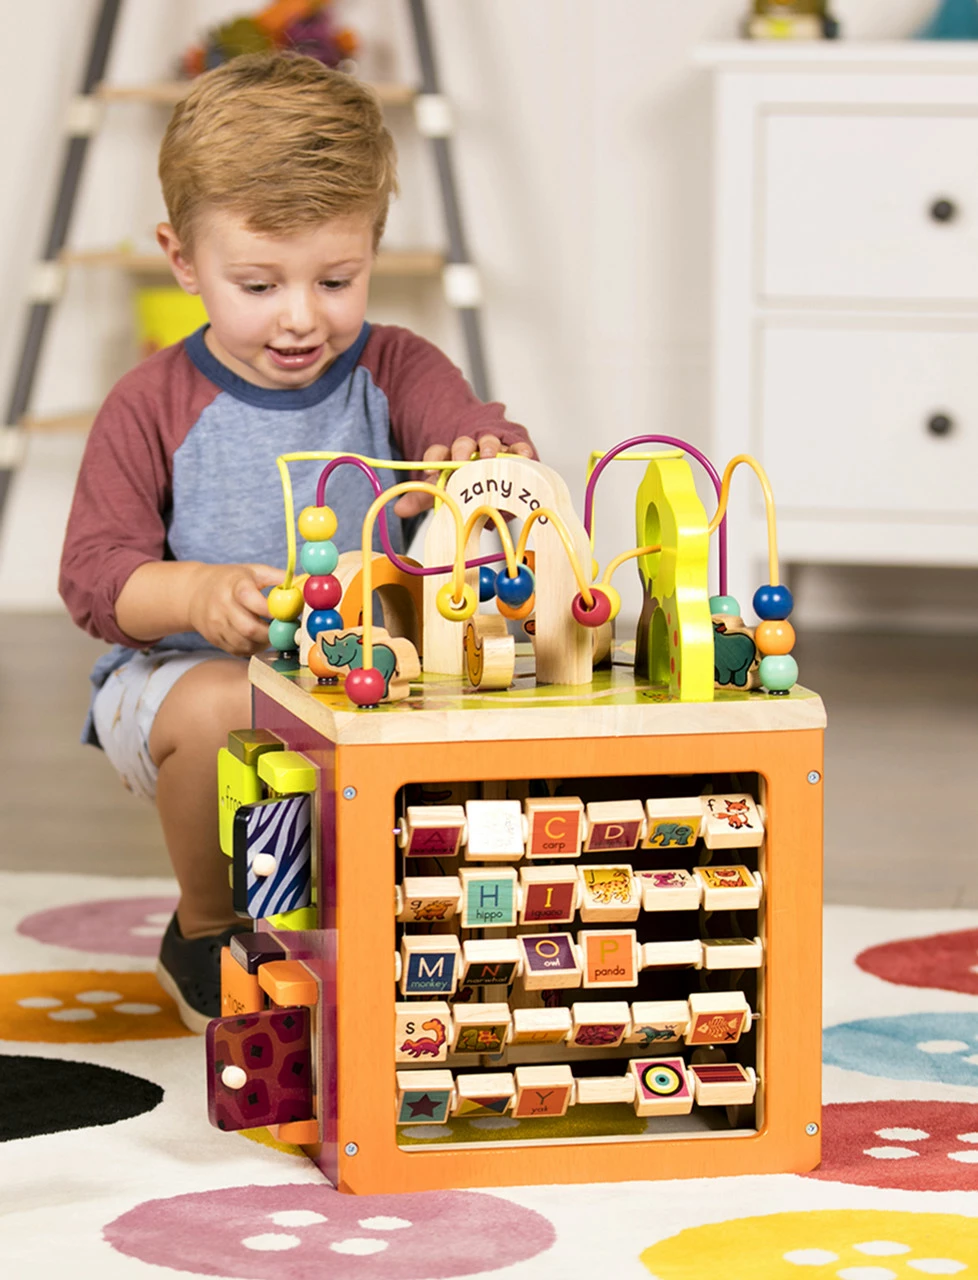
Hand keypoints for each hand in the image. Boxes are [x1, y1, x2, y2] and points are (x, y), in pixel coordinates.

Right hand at [186, 562, 284, 655]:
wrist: (194, 592)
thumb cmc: (231, 580)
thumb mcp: (253, 571)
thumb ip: (279, 578)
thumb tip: (306, 583)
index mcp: (234, 585)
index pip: (253, 600)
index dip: (274, 611)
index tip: (290, 614)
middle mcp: (222, 606)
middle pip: (249, 628)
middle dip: (272, 633)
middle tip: (286, 631)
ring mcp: (216, 625)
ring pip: (244, 643)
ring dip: (264, 643)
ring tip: (273, 634)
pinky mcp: (214, 639)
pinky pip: (238, 650)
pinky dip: (253, 648)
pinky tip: (259, 639)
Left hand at [393, 435, 535, 516]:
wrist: (491, 479)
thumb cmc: (465, 484)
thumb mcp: (442, 490)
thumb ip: (423, 497)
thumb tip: (398, 509)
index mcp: (448, 457)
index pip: (437, 453)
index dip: (433, 460)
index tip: (431, 472)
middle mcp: (471, 449)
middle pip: (463, 444)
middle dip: (461, 450)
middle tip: (462, 460)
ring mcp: (493, 449)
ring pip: (489, 442)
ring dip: (489, 447)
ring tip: (490, 456)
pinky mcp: (514, 451)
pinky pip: (517, 447)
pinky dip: (520, 449)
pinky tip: (523, 455)